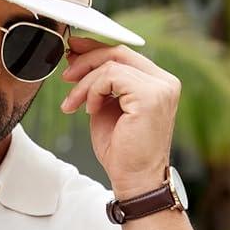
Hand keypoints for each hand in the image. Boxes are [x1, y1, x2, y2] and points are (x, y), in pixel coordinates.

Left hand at [58, 34, 180, 197]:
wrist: (134, 180)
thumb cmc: (122, 152)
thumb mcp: (106, 108)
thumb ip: (100, 85)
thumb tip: (79, 60)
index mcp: (157, 83)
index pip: (125, 54)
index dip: (96, 50)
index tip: (73, 53)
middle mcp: (164, 82)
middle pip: (119, 52)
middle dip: (86, 59)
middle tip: (66, 74)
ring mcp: (160, 88)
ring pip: (111, 64)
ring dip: (84, 83)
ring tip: (73, 104)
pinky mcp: (150, 96)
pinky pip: (111, 77)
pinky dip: (92, 91)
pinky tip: (89, 110)